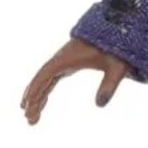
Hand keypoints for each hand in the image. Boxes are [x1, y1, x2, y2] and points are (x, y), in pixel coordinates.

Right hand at [20, 38, 136, 124]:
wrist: (120, 29)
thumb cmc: (118, 48)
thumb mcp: (116, 67)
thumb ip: (109, 85)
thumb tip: (99, 105)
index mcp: (69, 58)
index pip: (46, 74)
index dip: (35, 89)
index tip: (27, 103)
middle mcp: (62, 58)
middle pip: (41, 79)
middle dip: (33, 98)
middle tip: (28, 118)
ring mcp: (64, 61)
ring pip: (44, 80)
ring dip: (37, 97)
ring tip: (31, 117)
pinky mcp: (69, 63)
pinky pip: (51, 78)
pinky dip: (45, 90)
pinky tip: (42, 102)